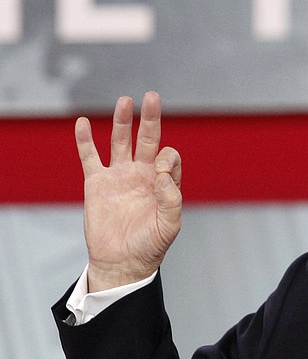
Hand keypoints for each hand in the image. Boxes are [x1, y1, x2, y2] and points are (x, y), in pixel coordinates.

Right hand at [77, 91, 181, 291]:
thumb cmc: (150, 246)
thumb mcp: (169, 225)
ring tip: (125, 101)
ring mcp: (119, 176)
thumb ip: (172, 199)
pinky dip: (86, 140)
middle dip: (150, 119)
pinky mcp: (97, 183)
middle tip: (152, 97)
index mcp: (164, 183)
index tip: (160, 172)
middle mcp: (142, 175)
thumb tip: (164, 173)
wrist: (121, 262)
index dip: (167, 158)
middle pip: (148, 139)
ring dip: (123, 121)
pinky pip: (90, 156)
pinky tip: (84, 123)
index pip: (169, 157)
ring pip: (121, 141)